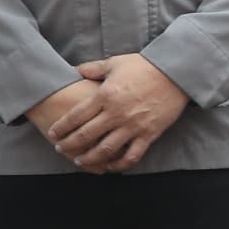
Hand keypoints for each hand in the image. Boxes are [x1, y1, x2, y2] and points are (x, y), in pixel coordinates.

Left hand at [38, 54, 187, 173]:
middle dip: (69, 144)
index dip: (62, 127)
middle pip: (86, 135)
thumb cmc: (144, 66)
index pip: (76, 115)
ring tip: (79, 161)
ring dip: (89, 158)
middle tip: (60, 149)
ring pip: (105, 149)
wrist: (175, 73)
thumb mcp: (115, 62)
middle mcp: (116, 113)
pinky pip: (131, 156)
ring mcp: (133, 126)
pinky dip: (119, 164)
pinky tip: (109, 166)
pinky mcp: (148, 134)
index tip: (53, 133)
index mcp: (105, 95)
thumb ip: (93, 68)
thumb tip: (75, 70)